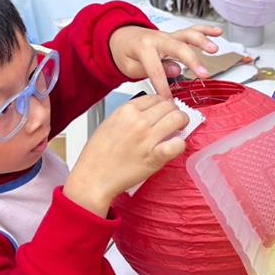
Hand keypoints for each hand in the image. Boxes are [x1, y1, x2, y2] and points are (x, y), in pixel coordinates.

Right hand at [64, 95, 188, 215]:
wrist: (93, 177)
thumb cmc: (98, 154)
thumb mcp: (109, 123)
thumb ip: (129, 115)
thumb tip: (150, 113)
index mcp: (126, 110)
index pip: (155, 97)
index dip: (162, 104)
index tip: (163, 111)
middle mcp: (138, 121)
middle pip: (169, 106)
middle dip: (173, 112)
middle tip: (173, 121)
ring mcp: (148, 138)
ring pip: (178, 118)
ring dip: (182, 123)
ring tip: (178, 131)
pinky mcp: (155, 156)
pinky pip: (178, 144)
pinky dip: (180, 144)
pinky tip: (174, 146)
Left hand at [109, 25, 221, 96]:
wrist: (119, 36)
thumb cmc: (123, 52)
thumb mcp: (129, 66)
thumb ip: (150, 70)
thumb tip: (175, 71)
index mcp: (143, 47)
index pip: (156, 69)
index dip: (163, 87)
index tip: (169, 100)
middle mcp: (158, 39)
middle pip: (178, 48)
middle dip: (192, 61)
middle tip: (204, 74)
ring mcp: (167, 36)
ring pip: (187, 35)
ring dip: (202, 41)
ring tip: (214, 49)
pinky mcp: (174, 36)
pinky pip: (191, 30)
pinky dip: (205, 30)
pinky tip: (217, 32)